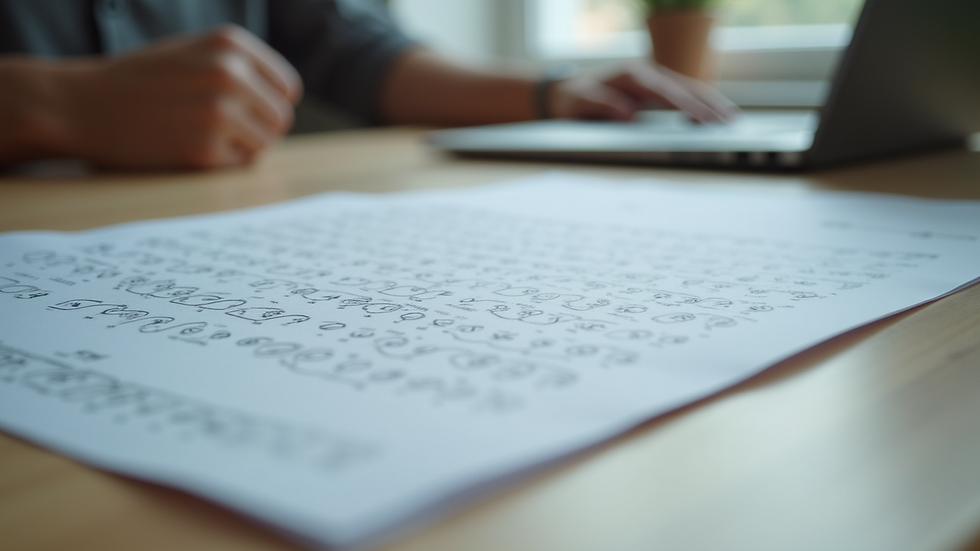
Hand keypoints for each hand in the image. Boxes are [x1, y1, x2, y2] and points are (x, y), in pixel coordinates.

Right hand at [46, 25, 300, 168]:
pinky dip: (221, 163)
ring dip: (243, 147)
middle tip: (222, 129)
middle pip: (281, 119)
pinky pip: (240, 165)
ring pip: (265, 144)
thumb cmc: (142, 81)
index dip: (270, 103)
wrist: (81, 105)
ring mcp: (218, 112)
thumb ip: (241, 67)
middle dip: (259, 128)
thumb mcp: (193, 53)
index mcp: (229, 43)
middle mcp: (229, 73)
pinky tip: (188, 147)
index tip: (245, 109)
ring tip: (205, 136)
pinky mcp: (204, 149)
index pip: (288, 88)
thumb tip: (288, 100)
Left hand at [548, 62, 736, 122]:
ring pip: (688, 88)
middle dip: (709, 104)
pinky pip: (682, 94)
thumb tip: (629, 114)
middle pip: (685, 87)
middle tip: (729, 122)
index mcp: (631, 76)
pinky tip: (713, 115)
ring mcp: (652, 79)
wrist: (563, 92)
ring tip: (731, 119)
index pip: (666, 93)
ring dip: (710, 102)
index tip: (703, 120)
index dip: (687, 107)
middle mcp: (646, 73)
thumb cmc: (572, 100)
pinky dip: (700, 103)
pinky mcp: (655, 88)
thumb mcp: (579, 104)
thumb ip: (602, 106)